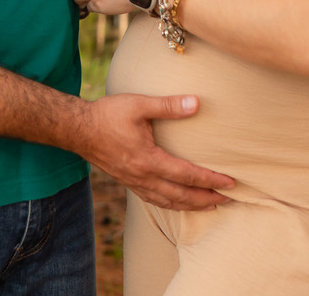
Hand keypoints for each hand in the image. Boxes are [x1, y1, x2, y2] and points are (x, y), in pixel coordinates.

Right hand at [79, 93, 232, 209]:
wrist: (77, 129)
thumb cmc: (108, 114)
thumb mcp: (139, 104)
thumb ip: (168, 105)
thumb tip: (196, 103)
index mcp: (148, 160)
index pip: (187, 175)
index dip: (211, 180)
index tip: (231, 182)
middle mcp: (142, 177)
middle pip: (181, 196)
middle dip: (206, 199)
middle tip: (229, 200)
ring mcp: (134, 182)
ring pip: (168, 202)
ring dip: (191, 205)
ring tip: (210, 205)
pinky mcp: (128, 182)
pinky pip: (154, 200)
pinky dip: (171, 204)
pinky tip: (178, 202)